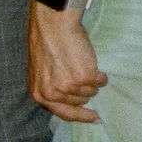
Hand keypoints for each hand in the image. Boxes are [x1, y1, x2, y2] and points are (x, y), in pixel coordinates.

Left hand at [27, 1, 106, 122]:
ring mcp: (68, 87)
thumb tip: (70, 99)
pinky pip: (101, 81)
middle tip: (77, 70)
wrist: (52, 24)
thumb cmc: (46, 42)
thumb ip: (51, 87)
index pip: (64, 114)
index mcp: (39, 94)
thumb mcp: (41, 71)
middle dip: (82, 88)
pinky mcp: (84, 77)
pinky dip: (99, 72)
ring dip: (90, 79)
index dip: (80, 116)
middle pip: (80, 102)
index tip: (94, 118)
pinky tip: (89, 60)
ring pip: (92, 92)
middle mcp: (52, 94)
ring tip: (79, 62)